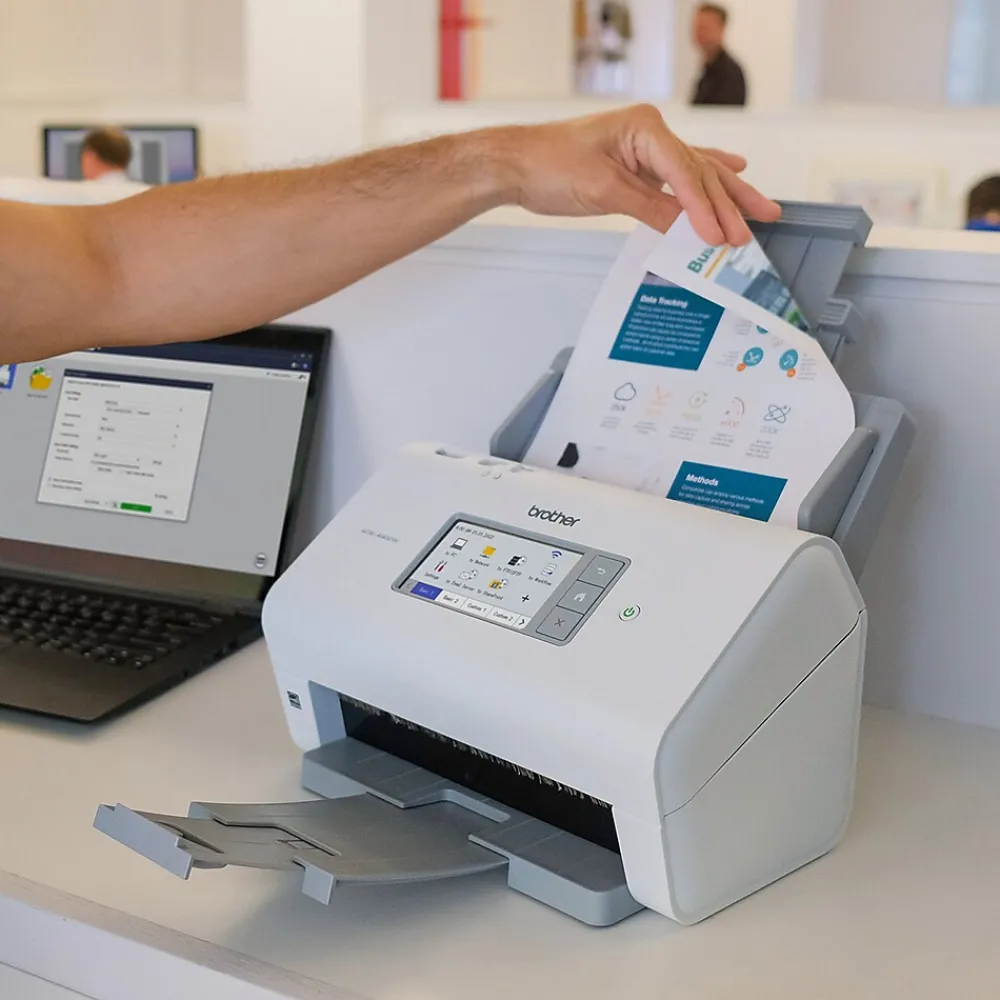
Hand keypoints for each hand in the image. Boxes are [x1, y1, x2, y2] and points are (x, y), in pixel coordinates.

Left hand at [499, 104, 780, 245]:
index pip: (686, 172)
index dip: (704, 208)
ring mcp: (645, 147)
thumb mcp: (603, 190)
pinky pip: (679, 175)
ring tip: (761, 209)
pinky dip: (703, 180)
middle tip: (751, 232)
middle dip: (727, 205)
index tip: (719, 237)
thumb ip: (650, 208)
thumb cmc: (549, 166)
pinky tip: (733, 168)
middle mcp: (651, 133)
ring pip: (697, 172)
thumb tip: (688, 231)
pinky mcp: (637, 164)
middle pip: (700, 172)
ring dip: (727, 193)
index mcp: (645, 128)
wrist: (517, 164)